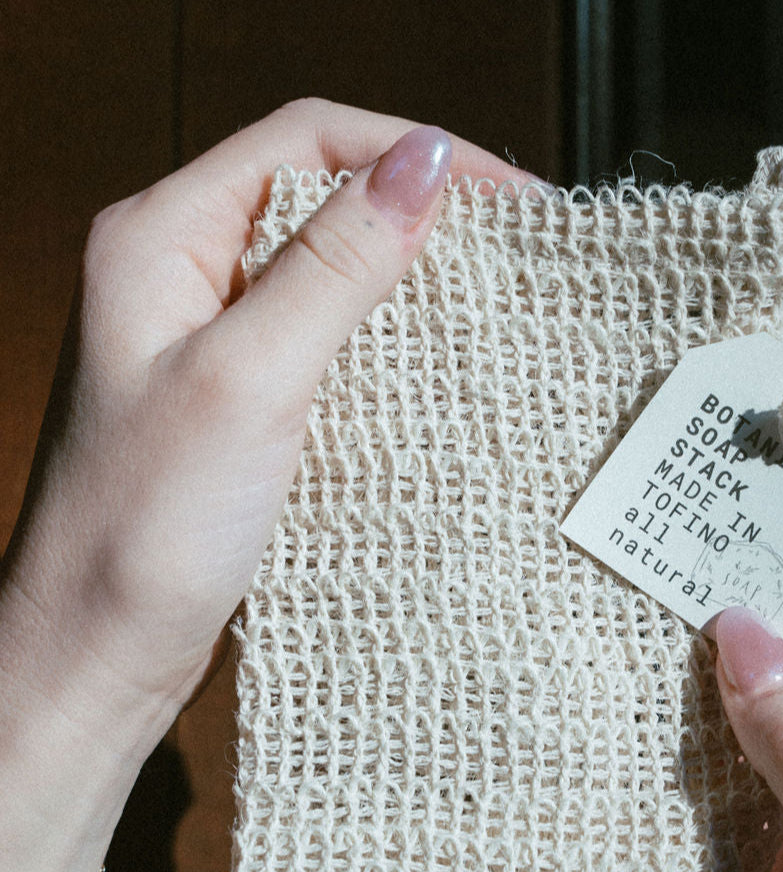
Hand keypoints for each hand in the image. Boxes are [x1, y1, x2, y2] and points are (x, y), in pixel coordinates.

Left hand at [0, 99, 535, 871]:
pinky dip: (383, 333)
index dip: (409, 152)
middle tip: (510, 240)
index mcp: (160, 240)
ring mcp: (210, 337)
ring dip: (406, 269)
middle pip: (320, 194)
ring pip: (326, 266)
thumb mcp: (249, 379)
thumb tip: (420, 166)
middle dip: (418, 204)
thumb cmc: (140, 530)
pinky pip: (323, 334)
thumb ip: (333, 266)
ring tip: (488, 291)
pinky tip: (430, 356)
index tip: (502, 194)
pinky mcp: (240, 394)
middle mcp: (181, 274)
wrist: (101, 649)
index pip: (304, 141)